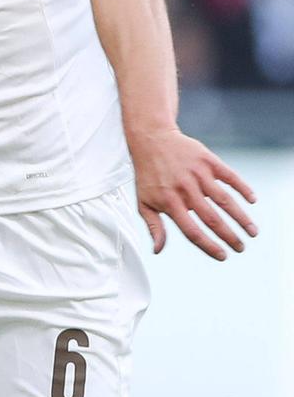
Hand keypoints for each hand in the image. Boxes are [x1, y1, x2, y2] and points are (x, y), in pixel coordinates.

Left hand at [128, 126, 258, 259]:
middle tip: (241, 248)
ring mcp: (198, 175)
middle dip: (229, 236)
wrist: (152, 141)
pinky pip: (230, 176)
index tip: (223, 256)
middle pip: (212, 218)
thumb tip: (158, 250)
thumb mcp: (144, 202)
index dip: (208, 246)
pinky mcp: (208, 161)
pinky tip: (252, 200)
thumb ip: (154, 227)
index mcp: (169, 203)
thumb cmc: (148, 175)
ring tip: (252, 231)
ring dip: (241, 217)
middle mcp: (185, 190)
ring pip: (225, 200)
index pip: (192, 231)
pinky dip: (243, 188)